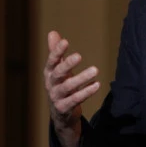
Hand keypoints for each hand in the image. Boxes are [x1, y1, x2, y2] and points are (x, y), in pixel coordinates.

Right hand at [43, 30, 100, 146]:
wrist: (60, 114)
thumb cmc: (61, 86)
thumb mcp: (58, 69)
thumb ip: (56, 52)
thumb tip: (52, 32)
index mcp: (48, 73)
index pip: (51, 61)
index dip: (57, 51)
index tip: (65, 41)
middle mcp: (50, 84)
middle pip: (57, 73)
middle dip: (67, 64)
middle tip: (79, 55)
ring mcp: (56, 97)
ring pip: (68, 87)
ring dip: (82, 78)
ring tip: (95, 70)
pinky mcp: (64, 108)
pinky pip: (76, 99)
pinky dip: (86, 92)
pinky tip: (97, 84)